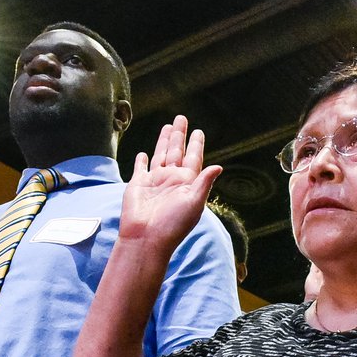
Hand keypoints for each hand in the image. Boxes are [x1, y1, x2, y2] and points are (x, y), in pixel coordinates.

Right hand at [119, 116, 221, 254]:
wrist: (147, 238)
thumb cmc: (173, 224)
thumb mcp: (194, 203)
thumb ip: (204, 182)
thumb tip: (218, 166)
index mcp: (187, 183)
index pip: (194, 158)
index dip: (196, 144)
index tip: (198, 131)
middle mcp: (172, 180)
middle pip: (177, 151)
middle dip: (179, 135)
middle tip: (181, 118)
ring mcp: (155, 181)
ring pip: (160, 155)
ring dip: (164, 141)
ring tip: (167, 127)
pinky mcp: (138, 185)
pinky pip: (140, 168)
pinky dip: (141, 160)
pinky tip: (143, 153)